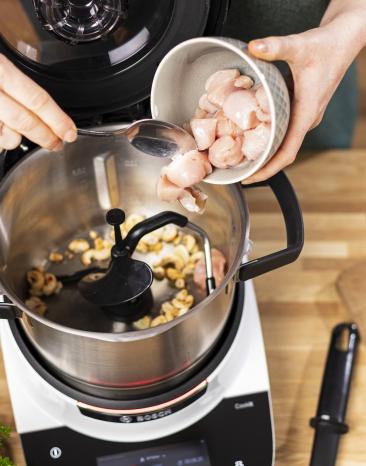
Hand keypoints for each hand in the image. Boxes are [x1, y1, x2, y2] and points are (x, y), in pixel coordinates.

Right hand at [0, 54, 76, 151]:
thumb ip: (13, 78)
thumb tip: (40, 102)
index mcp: (0, 69)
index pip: (37, 99)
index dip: (57, 119)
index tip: (70, 131)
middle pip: (25, 121)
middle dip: (45, 136)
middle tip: (57, 144)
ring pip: (7, 136)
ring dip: (13, 138)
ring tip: (11, 131)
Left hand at [242, 6, 365, 183]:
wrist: (343, 40)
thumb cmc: (326, 45)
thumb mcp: (299, 45)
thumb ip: (275, 46)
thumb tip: (252, 47)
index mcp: (307, 113)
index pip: (288, 152)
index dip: (268, 169)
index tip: (250, 178)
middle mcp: (306, 119)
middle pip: (283, 152)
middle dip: (261, 165)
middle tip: (236, 170)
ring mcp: (305, 116)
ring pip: (284, 142)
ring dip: (264, 151)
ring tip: (240, 157)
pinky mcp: (302, 109)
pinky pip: (284, 130)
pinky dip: (268, 136)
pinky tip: (251, 134)